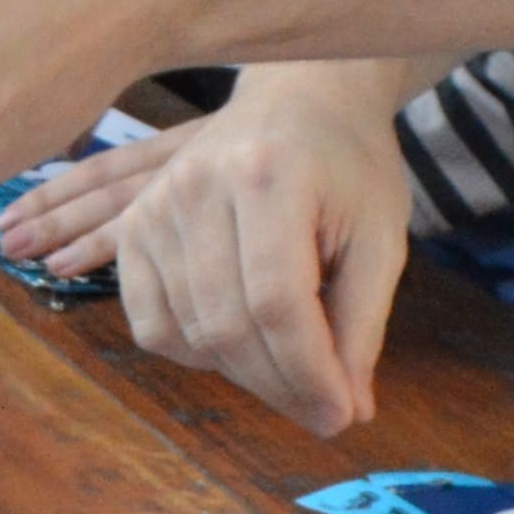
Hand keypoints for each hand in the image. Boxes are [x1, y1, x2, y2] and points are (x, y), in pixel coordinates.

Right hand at [0, 64, 416, 433]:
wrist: (299, 98)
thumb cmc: (349, 166)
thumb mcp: (378, 237)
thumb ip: (361, 323)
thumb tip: (345, 411)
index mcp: (266, 176)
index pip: (278, 303)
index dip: (309, 372)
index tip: (342, 415)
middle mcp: (195, 186)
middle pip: (228, 325)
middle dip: (281, 386)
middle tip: (324, 412)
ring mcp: (154, 206)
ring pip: (189, 333)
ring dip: (245, 376)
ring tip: (292, 376)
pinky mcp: (134, 227)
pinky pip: (149, 323)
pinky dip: (193, 353)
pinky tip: (237, 347)